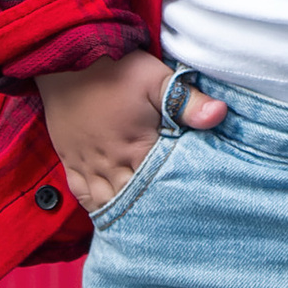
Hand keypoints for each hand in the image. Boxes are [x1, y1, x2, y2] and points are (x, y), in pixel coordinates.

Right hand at [41, 52, 224, 216]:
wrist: (67, 59)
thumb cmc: (117, 68)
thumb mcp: (157, 79)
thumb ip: (187, 102)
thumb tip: (220, 115)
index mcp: (136, 148)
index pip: (159, 185)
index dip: (174, 199)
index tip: (189, 212)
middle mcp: (110, 163)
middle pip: (133, 200)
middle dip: (150, 213)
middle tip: (169, 228)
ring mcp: (88, 164)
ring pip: (107, 202)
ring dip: (123, 214)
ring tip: (140, 229)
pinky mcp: (70, 159)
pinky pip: (82, 194)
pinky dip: (95, 207)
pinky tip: (106, 215)